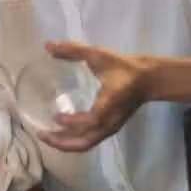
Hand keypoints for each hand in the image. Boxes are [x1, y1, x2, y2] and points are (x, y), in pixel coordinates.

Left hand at [36, 41, 151, 152]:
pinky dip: (74, 141)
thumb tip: (48, 45)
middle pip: (86, 141)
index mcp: (110, 102)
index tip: (56, 116)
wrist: (149, 79)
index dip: (74, 121)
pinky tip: (61, 133)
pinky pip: (90, 140)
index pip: (93, 119)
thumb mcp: (98, 54)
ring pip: (87, 144)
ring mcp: (111, 127)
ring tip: (47, 137)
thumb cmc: (123, 66)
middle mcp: (110, 120)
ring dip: (66, 144)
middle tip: (41, 134)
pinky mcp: (110, 128)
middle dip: (62, 142)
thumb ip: (73, 50)